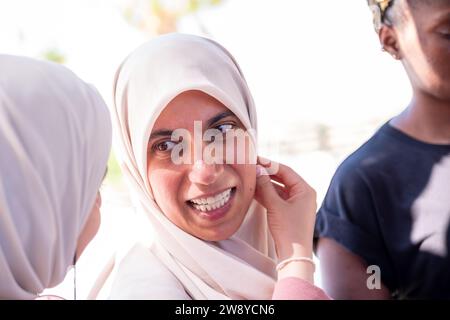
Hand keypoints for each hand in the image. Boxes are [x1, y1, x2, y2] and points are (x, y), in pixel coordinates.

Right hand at [254, 157, 316, 281]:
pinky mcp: (289, 213)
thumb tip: (257, 170)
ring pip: (278, 189)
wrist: (294, 255)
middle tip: (250, 168)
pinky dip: (266, 195)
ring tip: (249, 178)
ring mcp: (296, 204)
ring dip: (264, 185)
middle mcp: (303, 195)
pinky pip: (276, 199)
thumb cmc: (289, 229)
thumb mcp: (275, 205)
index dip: (270, 164)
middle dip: (266, 174)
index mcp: (305, 190)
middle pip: (282, 179)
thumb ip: (265, 186)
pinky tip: (253, 191)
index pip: (286, 171)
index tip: (256, 159)